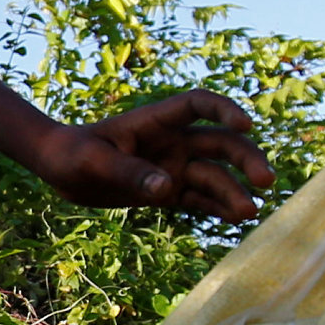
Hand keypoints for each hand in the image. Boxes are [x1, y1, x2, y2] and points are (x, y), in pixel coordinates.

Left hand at [31, 90, 273, 220]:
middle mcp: (172, 142)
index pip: (198, 105)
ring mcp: (173, 167)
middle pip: (220, 143)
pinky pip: (199, 198)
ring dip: (234, 191)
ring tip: (250, 212)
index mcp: (156, 121)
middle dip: (246, 159)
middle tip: (265, 182)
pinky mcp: (168, 192)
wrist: (59, 170)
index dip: (225, 110)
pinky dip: (218, 208)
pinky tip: (236, 220)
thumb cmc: (73, 154)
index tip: (247, 125)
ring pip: (214, 175)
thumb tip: (167, 188)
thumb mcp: (94, 162)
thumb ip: (130, 173)